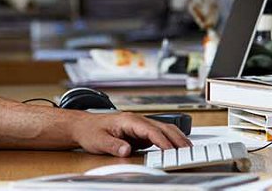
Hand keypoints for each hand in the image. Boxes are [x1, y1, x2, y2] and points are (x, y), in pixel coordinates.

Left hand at [69, 112, 191, 156]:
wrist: (83, 126)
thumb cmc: (90, 130)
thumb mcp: (99, 140)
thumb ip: (113, 145)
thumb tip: (127, 150)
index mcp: (128, 120)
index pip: (150, 130)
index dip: (162, 141)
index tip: (171, 151)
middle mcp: (137, 120)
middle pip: (162, 127)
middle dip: (176, 139)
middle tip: (188, 151)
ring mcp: (139, 125)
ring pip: (163, 129)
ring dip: (176, 138)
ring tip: (188, 149)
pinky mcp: (140, 132)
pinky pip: (158, 134)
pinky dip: (170, 140)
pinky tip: (176, 147)